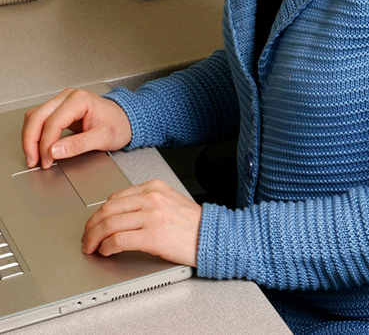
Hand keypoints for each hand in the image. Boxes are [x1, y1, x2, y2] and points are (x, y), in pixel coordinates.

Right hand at [21, 88, 131, 168]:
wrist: (125, 119)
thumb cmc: (118, 125)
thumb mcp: (103, 138)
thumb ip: (78, 145)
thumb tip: (55, 151)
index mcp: (80, 100)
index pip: (53, 122)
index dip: (46, 144)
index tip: (47, 161)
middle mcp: (68, 96)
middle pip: (37, 117)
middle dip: (31, 141)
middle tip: (33, 161)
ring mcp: (62, 101)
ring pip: (34, 116)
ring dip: (30, 137)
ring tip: (34, 156)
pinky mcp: (59, 108)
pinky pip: (39, 118)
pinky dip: (34, 134)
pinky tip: (37, 147)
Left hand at [81, 180, 201, 267]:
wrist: (212, 235)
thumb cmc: (192, 223)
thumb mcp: (169, 201)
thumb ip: (146, 202)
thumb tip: (119, 214)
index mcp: (154, 187)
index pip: (116, 197)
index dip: (99, 213)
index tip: (94, 223)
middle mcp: (151, 198)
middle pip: (108, 209)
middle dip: (91, 226)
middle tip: (86, 238)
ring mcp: (151, 216)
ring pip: (109, 224)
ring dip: (94, 238)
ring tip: (91, 247)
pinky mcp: (152, 236)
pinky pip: (118, 240)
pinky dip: (106, 247)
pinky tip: (105, 251)